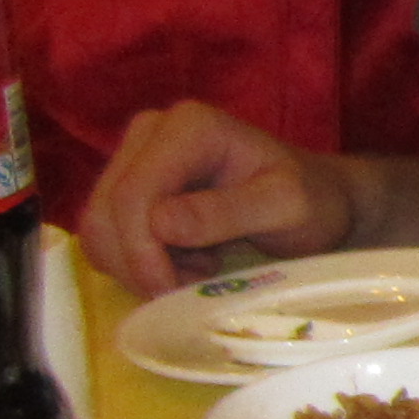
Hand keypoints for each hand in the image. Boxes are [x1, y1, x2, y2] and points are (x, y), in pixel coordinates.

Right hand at [81, 101, 358, 295]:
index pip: (132, 195)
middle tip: (194, 284)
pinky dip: (138, 262)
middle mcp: (152, 132)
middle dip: (140, 263)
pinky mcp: (131, 186)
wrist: (318, 201)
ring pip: (100, 229)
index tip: (171, 290)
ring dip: (139, 266)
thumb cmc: (312, 203)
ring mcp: (136, 157)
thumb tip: (161, 223)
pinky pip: (108, 236)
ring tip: (199, 270)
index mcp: (188, 127)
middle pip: (106, 213)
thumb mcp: (286, 208)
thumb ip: (228, 213)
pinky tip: (187, 262)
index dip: (141, 251)